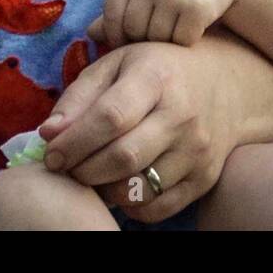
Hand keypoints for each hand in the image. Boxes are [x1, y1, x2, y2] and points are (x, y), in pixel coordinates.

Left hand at [37, 39, 237, 223]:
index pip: (110, 117)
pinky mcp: (205, 177)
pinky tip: (118, 186)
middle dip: (84, 169)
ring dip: (104, 190)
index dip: (75, 141)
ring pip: (141, 187)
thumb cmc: (156, 70)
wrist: (224, 83)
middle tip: (65, 168)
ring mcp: (197, 149)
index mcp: (154, 77)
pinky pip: (160, 207)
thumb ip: (78, 97)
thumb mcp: (115, 65)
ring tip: (90, 176)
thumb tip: (48, 134)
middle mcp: (181, 114)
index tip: (51, 154)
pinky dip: (130, 205)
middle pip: (124, 156)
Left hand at [86, 0, 240, 49]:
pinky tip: (193, 26)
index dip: (116, 33)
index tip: (126, 41)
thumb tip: (89, 35)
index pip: (112, 14)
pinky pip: (183, 40)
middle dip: (143, 38)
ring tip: (175, 25)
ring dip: (166, 40)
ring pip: (158, 38)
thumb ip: (118, 7)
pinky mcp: (198, 6)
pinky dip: (187, 40)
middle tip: (157, 32)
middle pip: (134, 29)